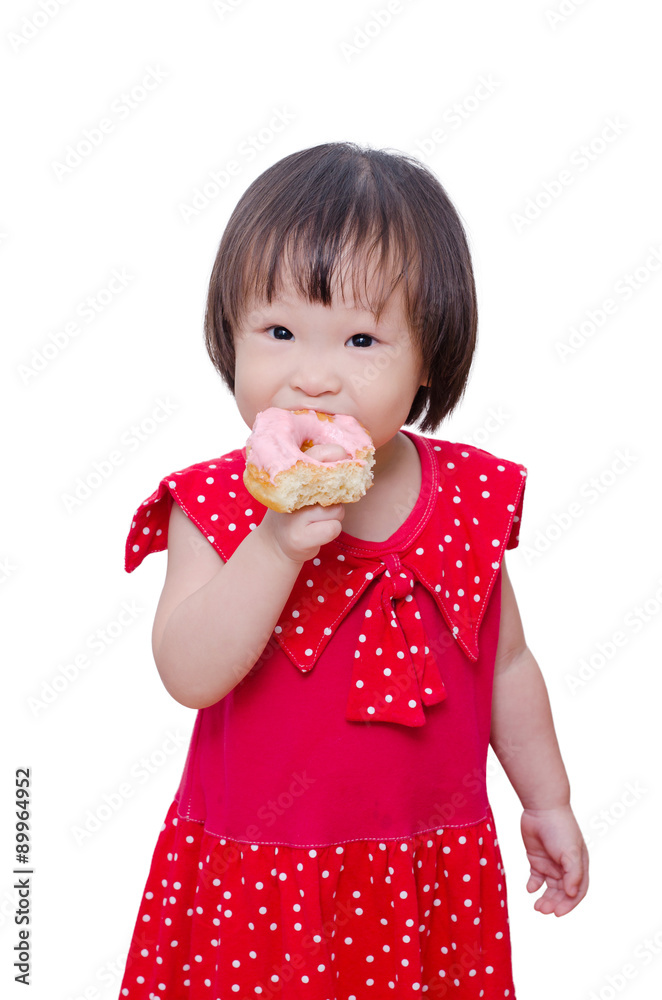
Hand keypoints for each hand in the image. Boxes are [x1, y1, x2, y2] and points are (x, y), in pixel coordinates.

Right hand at [257, 443, 349, 564]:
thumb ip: (322, 475)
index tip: (343, 460)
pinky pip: (334, 528)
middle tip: (325, 501)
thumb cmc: (298, 510)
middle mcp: (290, 492)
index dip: (337, 454)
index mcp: (292, 474)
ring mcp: (294, 516)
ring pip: (337, 509)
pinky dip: (332, 530)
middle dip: (338, 493)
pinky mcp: (299, 538)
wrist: (276, 543)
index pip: (319, 453)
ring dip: (334, 515)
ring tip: (317, 518)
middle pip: (334, 484)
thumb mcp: (304, 487)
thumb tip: (354, 464)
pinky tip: (317, 531)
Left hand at [520, 804, 588, 915]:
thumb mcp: (570, 852)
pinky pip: (536, 877)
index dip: (569, 904)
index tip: (558, 913)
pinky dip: (533, 885)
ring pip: (549, 888)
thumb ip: (573, 875)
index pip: (577, 891)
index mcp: (579, 866)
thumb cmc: (560, 828)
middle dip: (554, 903)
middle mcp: (566, 867)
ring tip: (537, 907)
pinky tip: (530, 889)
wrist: (541, 807)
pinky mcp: (537, 858)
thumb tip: (571, 895)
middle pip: (562, 892)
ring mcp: (551, 863)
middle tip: (542, 910)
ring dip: (544, 898)